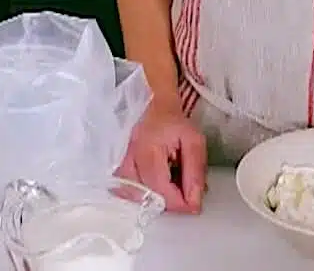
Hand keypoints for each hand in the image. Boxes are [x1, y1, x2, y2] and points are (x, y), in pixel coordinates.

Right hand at [118, 96, 208, 213]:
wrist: (154, 108)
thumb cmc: (174, 124)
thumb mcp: (194, 142)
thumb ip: (195, 172)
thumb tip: (194, 203)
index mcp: (148, 151)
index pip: (161, 190)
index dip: (180, 203)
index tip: (195, 204)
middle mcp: (128, 160)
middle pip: (149, 198)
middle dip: (171, 202)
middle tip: (186, 192)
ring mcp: (119, 166)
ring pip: (138, 199)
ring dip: (158, 199)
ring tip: (172, 186)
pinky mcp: (117, 170)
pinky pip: (129, 193)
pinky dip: (145, 195)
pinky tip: (157, 186)